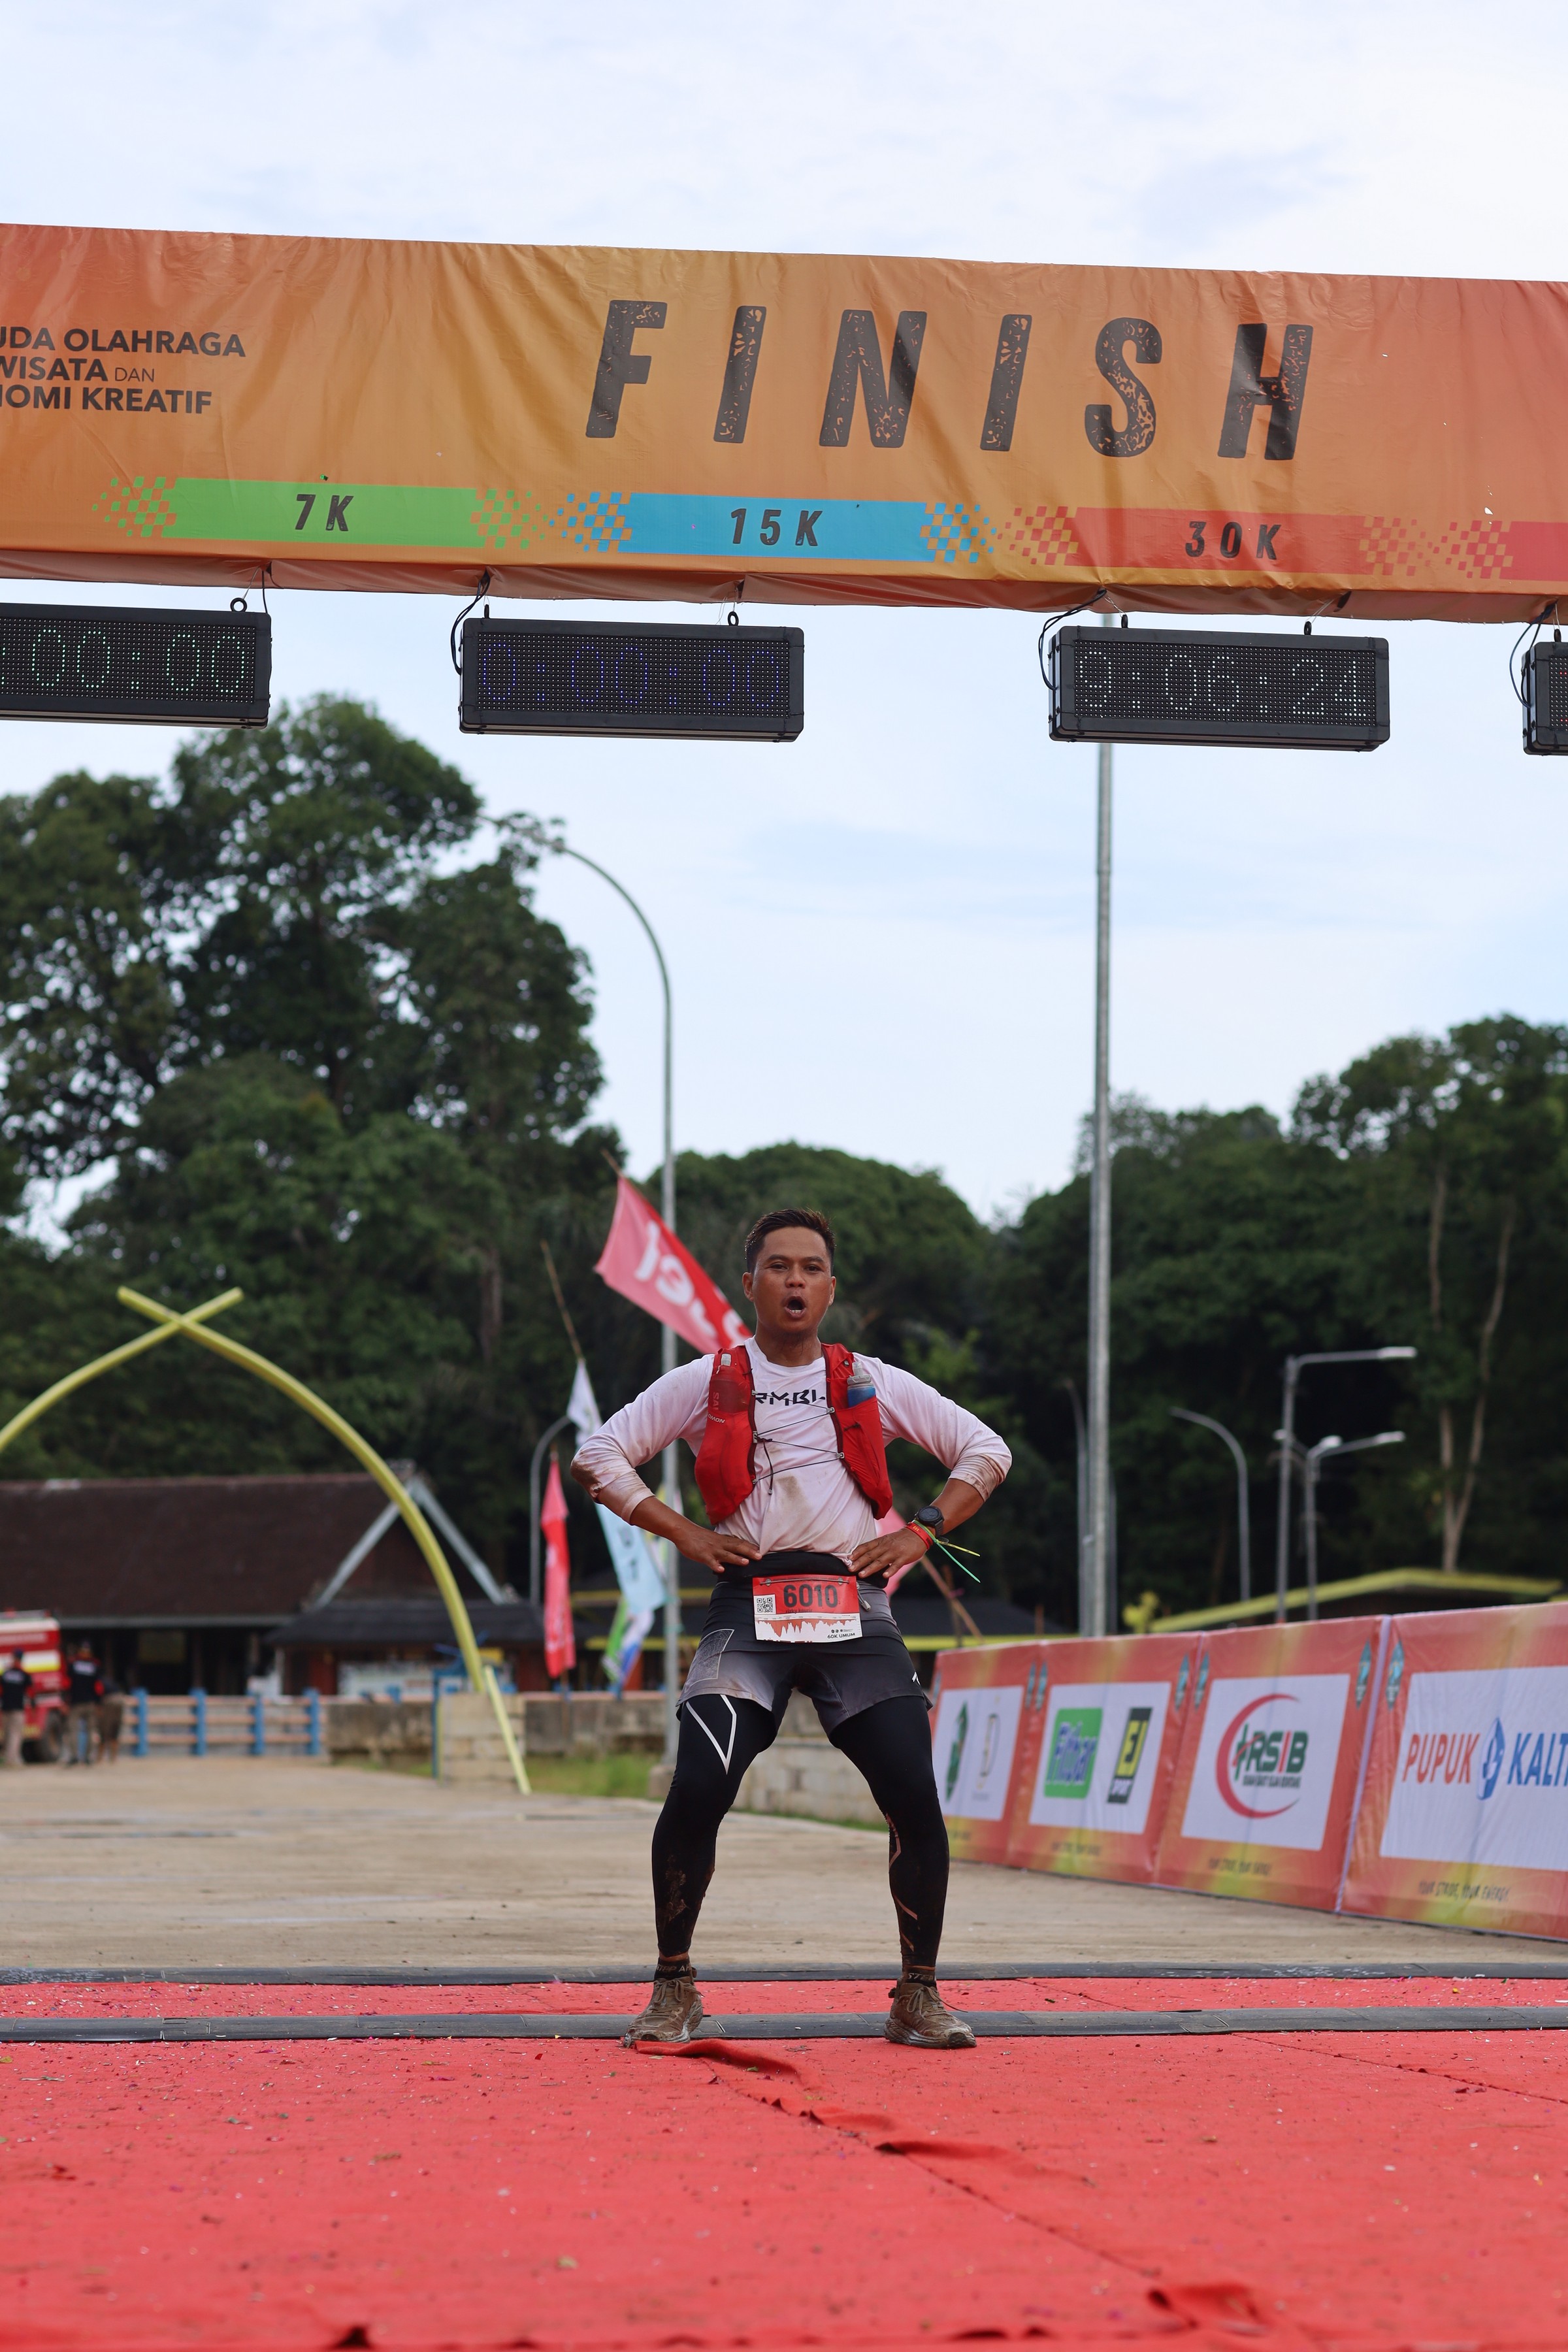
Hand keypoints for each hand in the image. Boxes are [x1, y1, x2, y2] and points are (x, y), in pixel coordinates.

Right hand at [627, 1496, 758, 1575]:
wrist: (683, 1531)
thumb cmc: (698, 1537)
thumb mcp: (713, 1539)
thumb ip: (723, 1545)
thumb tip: (733, 1550)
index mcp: (722, 1540)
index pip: (739, 1542)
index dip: (750, 1547)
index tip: (761, 1551)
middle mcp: (719, 1544)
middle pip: (736, 1547)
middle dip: (749, 1552)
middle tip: (760, 1557)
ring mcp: (711, 1550)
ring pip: (726, 1554)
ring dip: (736, 1558)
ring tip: (745, 1563)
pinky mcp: (702, 1555)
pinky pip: (709, 1561)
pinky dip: (715, 1565)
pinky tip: (720, 1570)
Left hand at [848, 1527, 928, 1581]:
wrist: (918, 1534)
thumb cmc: (901, 1539)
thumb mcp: (887, 1539)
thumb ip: (878, 1547)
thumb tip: (865, 1556)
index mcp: (881, 1541)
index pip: (866, 1546)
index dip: (857, 1552)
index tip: (849, 1558)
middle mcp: (886, 1546)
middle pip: (870, 1555)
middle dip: (859, 1562)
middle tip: (850, 1569)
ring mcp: (895, 1552)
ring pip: (880, 1561)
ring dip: (870, 1568)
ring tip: (862, 1575)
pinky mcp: (904, 1558)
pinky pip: (896, 1565)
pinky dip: (890, 1570)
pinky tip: (885, 1576)